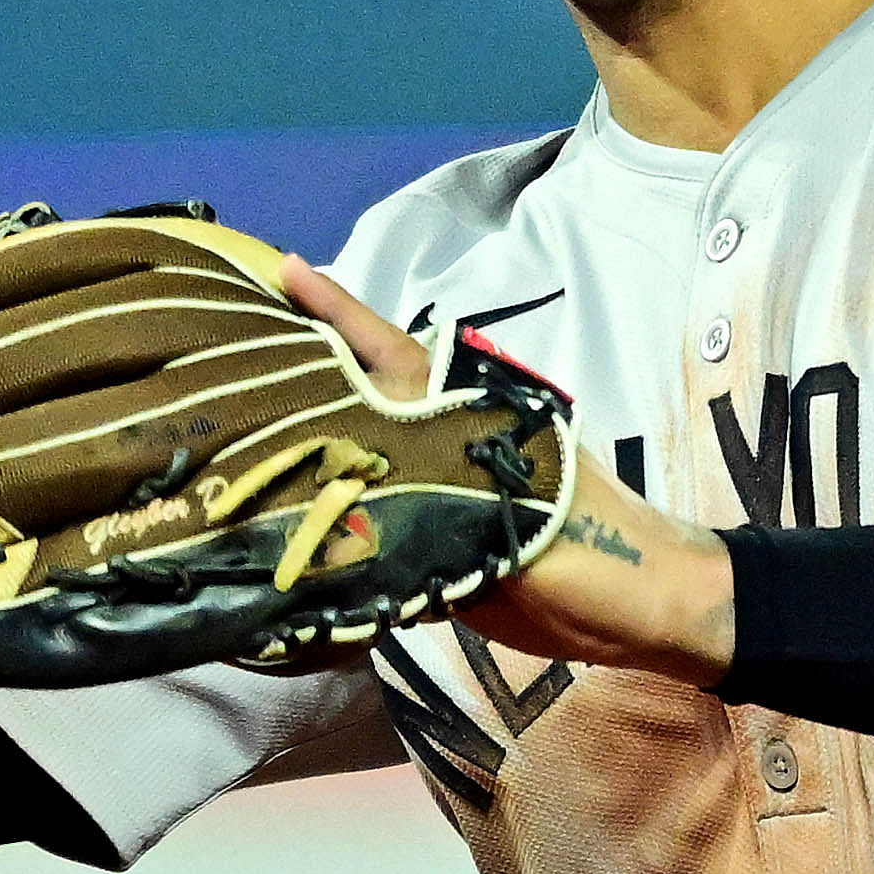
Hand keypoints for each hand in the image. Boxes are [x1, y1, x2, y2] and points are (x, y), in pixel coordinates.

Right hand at [274, 257, 735, 687]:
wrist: (651, 605)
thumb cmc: (593, 553)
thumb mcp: (510, 514)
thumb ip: (432, 499)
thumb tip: (350, 493)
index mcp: (462, 415)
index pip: (382, 348)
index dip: (332, 310)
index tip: (279, 268)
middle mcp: (446, 441)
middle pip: (359, 393)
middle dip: (297, 372)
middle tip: (222, 355)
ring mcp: (445, 490)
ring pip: (362, 453)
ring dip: (308, 444)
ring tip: (236, 434)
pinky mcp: (447, 542)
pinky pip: (377, 521)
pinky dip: (336, 517)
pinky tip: (286, 522)